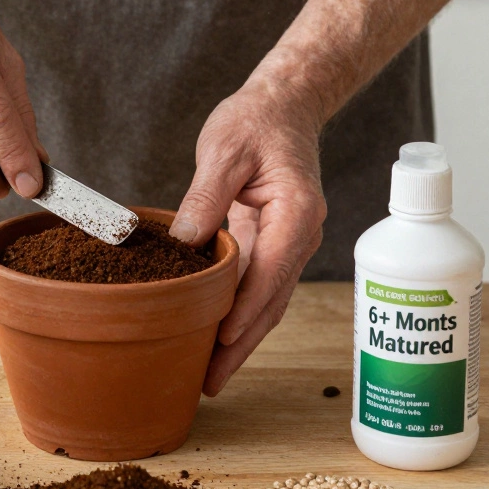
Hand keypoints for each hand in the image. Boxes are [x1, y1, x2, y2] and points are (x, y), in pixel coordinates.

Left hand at [169, 77, 327, 396]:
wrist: (283, 107)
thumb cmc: (255, 122)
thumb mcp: (225, 149)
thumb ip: (207, 195)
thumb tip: (188, 243)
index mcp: (296, 211)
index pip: (272, 269)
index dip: (247, 308)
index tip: (223, 339)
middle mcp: (301, 234)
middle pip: (272, 300)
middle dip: (243, 343)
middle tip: (211, 381)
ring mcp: (290, 244)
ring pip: (268, 302)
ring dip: (242, 340)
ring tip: (211, 376)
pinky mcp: (274, 246)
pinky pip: (258, 289)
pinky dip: (240, 317)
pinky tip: (217, 341)